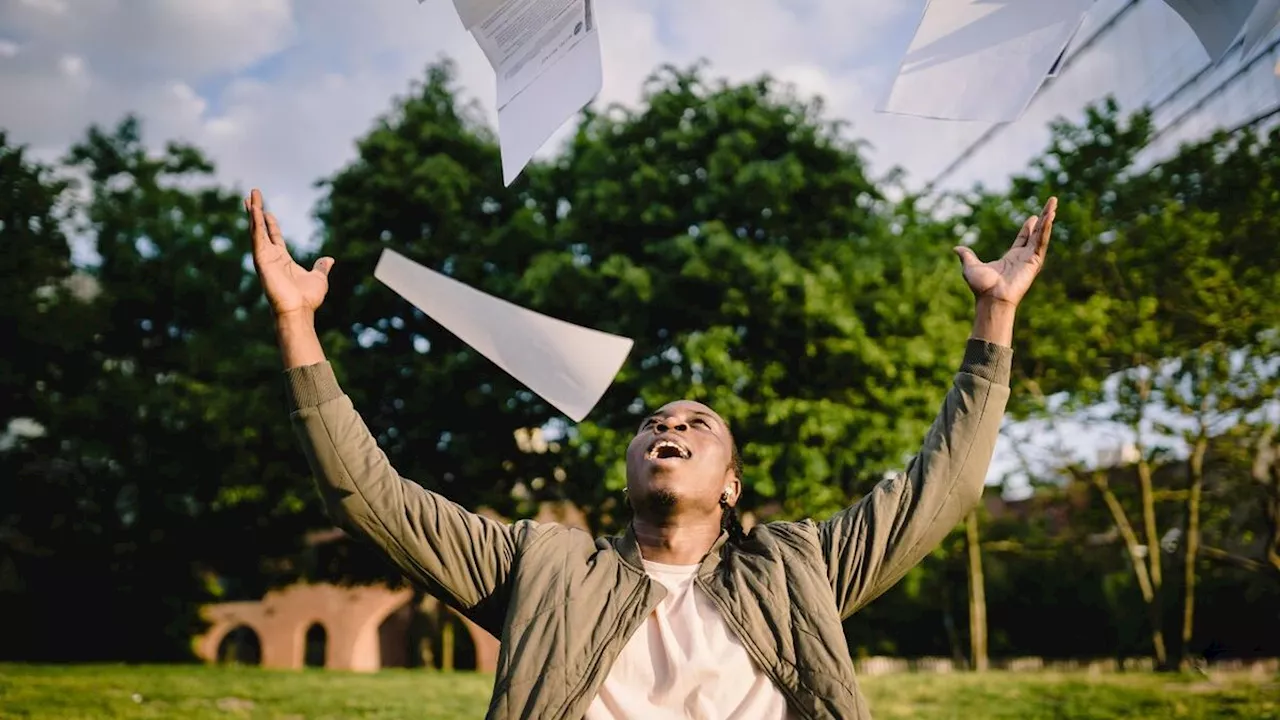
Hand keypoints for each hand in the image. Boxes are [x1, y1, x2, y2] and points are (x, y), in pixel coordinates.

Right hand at [246, 188, 333, 318]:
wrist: (299, 311)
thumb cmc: (307, 299)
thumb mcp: (319, 278)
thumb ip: (321, 267)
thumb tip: (329, 260)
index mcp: (282, 260)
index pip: (274, 236)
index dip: (269, 223)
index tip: (266, 210)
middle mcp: (271, 257)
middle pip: (261, 229)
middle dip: (256, 212)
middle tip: (251, 196)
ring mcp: (265, 258)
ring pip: (256, 230)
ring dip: (254, 213)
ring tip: (250, 196)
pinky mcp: (262, 260)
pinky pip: (257, 238)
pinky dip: (255, 224)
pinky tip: (254, 210)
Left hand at [954, 197, 1055, 307]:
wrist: (991, 297)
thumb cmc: (982, 286)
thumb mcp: (971, 266)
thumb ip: (967, 256)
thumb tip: (956, 249)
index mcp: (1011, 258)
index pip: (1023, 239)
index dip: (1028, 228)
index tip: (1033, 217)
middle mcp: (1023, 257)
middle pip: (1036, 234)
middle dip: (1044, 218)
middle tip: (1051, 204)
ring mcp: (1030, 259)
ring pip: (1041, 234)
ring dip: (1048, 219)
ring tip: (1054, 204)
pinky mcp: (1034, 261)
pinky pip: (1041, 241)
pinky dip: (1045, 229)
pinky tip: (1049, 217)